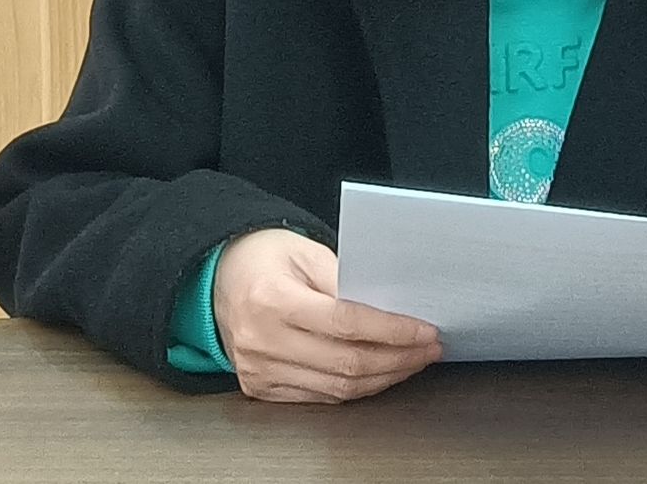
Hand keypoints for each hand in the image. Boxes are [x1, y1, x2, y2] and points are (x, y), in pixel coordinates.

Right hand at [213, 228, 441, 402]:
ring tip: (412, 361)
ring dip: (383, 377)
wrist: (218, 278)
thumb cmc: (262, 257)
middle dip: (398, 358)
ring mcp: (259, 370)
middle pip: (345, 362)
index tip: (425, 330)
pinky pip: (319, 397)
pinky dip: (355, 388)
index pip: (346, 323)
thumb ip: (345, 278)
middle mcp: (262, 340)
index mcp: (273, 300)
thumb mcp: (305, 250)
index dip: (392, 330)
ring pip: (337, 387)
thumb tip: (390, 306)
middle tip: (428, 347)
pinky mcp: (261, 388)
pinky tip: (379, 373)